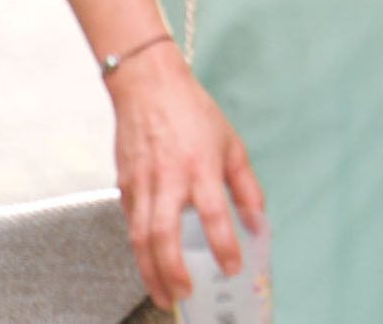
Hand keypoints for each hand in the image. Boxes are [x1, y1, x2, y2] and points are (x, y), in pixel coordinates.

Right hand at [108, 47, 264, 306]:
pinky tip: (150, 265)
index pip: (214, 214)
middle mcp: (168, 178)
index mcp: (201, 166)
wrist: (148, 86)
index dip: (224, 244)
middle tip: (185, 294)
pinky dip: (139, 250)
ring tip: (165, 295)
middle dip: (173, 271)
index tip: (232, 267)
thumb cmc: (192, 113)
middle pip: (164, 235)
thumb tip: (258, 223)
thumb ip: (247, 187)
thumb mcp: (231, 145)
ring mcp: (141, 184)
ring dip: (150, 272)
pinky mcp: (124, 186)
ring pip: (140, 238)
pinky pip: (131, 225)